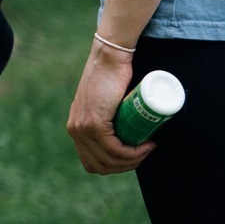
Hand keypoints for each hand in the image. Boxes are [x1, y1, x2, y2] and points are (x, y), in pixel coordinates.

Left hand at [66, 37, 154, 174]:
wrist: (109, 57)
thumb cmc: (113, 76)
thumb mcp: (105, 101)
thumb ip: (107, 113)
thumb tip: (127, 127)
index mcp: (76, 128)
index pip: (93, 162)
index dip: (117, 166)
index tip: (137, 154)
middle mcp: (75, 130)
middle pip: (101, 165)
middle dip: (127, 166)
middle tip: (146, 152)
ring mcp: (83, 127)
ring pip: (108, 160)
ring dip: (132, 160)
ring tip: (148, 147)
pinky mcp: (95, 123)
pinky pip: (113, 149)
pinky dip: (131, 153)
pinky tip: (144, 147)